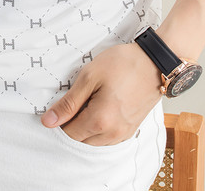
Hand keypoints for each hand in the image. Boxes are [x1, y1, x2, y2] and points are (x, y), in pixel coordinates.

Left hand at [40, 42, 163, 145]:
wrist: (155, 63)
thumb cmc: (123, 64)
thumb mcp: (90, 77)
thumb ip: (69, 102)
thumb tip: (49, 121)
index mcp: (100, 121)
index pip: (69, 133)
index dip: (61, 119)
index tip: (62, 102)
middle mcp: (112, 134)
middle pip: (81, 139)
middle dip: (73, 123)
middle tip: (77, 98)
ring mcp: (123, 134)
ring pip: (94, 141)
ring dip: (86, 126)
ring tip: (91, 100)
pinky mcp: (131, 130)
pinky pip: (108, 138)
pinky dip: (99, 128)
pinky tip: (101, 107)